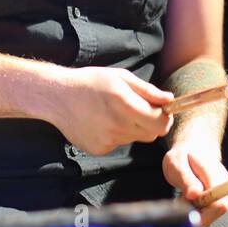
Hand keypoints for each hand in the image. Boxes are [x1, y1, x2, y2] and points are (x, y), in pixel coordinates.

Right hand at [45, 66, 173, 155]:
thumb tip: (169, 100)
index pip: (160, 122)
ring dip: (132, 128)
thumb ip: (147, 90)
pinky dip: (116, 134)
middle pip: (151, 134)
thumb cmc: (91, 82)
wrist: (57, 97)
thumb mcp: (120, 77)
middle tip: (139, 110)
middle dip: (151, 123)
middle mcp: (117, 125)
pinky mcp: (99, 149)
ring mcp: (107, 140)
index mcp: (124, 104)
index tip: (161, 110)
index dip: (165, 117)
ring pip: (135, 138)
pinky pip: (118, 143)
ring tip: (113, 113)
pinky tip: (101, 122)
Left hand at [162, 138, 227, 226]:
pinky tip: (194, 198)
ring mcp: (227, 190)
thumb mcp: (177, 164)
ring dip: (199, 210)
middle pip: (219, 210)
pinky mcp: (225, 197)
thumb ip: (186, 179)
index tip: (187, 210)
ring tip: (187, 196)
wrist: (195, 149)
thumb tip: (195, 195)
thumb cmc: (183, 156)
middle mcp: (226, 183)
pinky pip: (213, 211)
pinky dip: (201, 209)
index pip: (219, 203)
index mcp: (213, 174)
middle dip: (199, 212)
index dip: (204, 214)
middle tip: (184, 200)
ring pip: (215, 213)